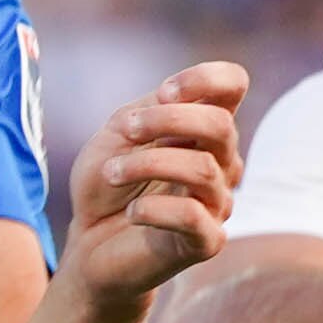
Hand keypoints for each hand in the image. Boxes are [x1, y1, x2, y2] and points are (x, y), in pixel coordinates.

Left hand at [58, 60, 246, 306]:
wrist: (89, 244)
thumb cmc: (106, 185)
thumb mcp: (118, 133)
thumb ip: (150, 109)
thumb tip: (174, 100)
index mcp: (202, 129)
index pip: (233, 85)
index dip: (205, 78)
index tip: (163, 92)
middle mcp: (220, 163)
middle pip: (221, 125)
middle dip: (167, 120)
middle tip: (127, 130)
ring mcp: (217, 203)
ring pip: (204, 170)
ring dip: (147, 164)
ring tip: (112, 173)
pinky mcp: (207, 242)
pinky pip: (192, 216)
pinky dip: (153, 209)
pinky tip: (132, 213)